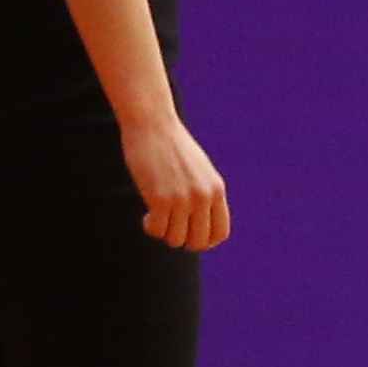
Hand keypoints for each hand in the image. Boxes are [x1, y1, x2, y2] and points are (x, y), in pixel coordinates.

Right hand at [121, 107, 231, 252]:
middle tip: (170, 228)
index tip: (190, 236)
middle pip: (198, 241)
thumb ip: (204, 193)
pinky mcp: (160, 199)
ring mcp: (182, 199)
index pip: (220, 233)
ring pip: (175, 239)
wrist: (153, 124)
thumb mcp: (199, 169)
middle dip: (182, 240)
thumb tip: (199, 223)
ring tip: (157, 217)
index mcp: (216, 190)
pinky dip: (151, 227)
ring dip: (164, 233)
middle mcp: (203, 197)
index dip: (205, 241)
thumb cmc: (172, 146)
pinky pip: (157, 230)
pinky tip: (147, 216)